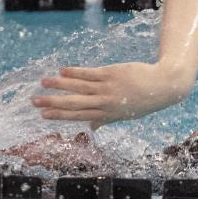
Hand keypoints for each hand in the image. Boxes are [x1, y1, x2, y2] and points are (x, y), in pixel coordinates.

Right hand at [31, 63, 192, 129]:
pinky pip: (89, 74)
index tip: (43, 116)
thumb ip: (106, 119)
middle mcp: (105, 103)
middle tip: (34, 102)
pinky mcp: (111, 74)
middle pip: (74, 104)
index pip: (78, 116)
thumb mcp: (125, 115)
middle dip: (53, 103)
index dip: (60, 116)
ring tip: (43, 82)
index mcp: (107, 115)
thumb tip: (92, 128)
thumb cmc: (144, 101)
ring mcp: (107, 89)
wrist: (163, 86)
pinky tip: (62, 70)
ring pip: (78, 87)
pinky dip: (74, 72)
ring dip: (59, 85)